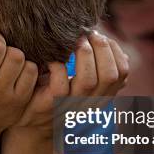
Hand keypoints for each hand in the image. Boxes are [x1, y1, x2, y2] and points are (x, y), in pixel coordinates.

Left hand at [12, 32, 128, 136]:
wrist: (30, 119)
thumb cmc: (57, 92)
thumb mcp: (82, 83)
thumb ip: (100, 70)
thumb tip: (123, 54)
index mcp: (101, 95)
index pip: (122, 73)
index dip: (115, 51)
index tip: (102, 36)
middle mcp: (90, 103)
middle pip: (110, 75)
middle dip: (101, 49)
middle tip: (88, 34)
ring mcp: (71, 106)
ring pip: (88, 81)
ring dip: (83, 54)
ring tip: (74, 40)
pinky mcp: (51, 105)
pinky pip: (59, 85)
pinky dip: (57, 66)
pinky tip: (51, 57)